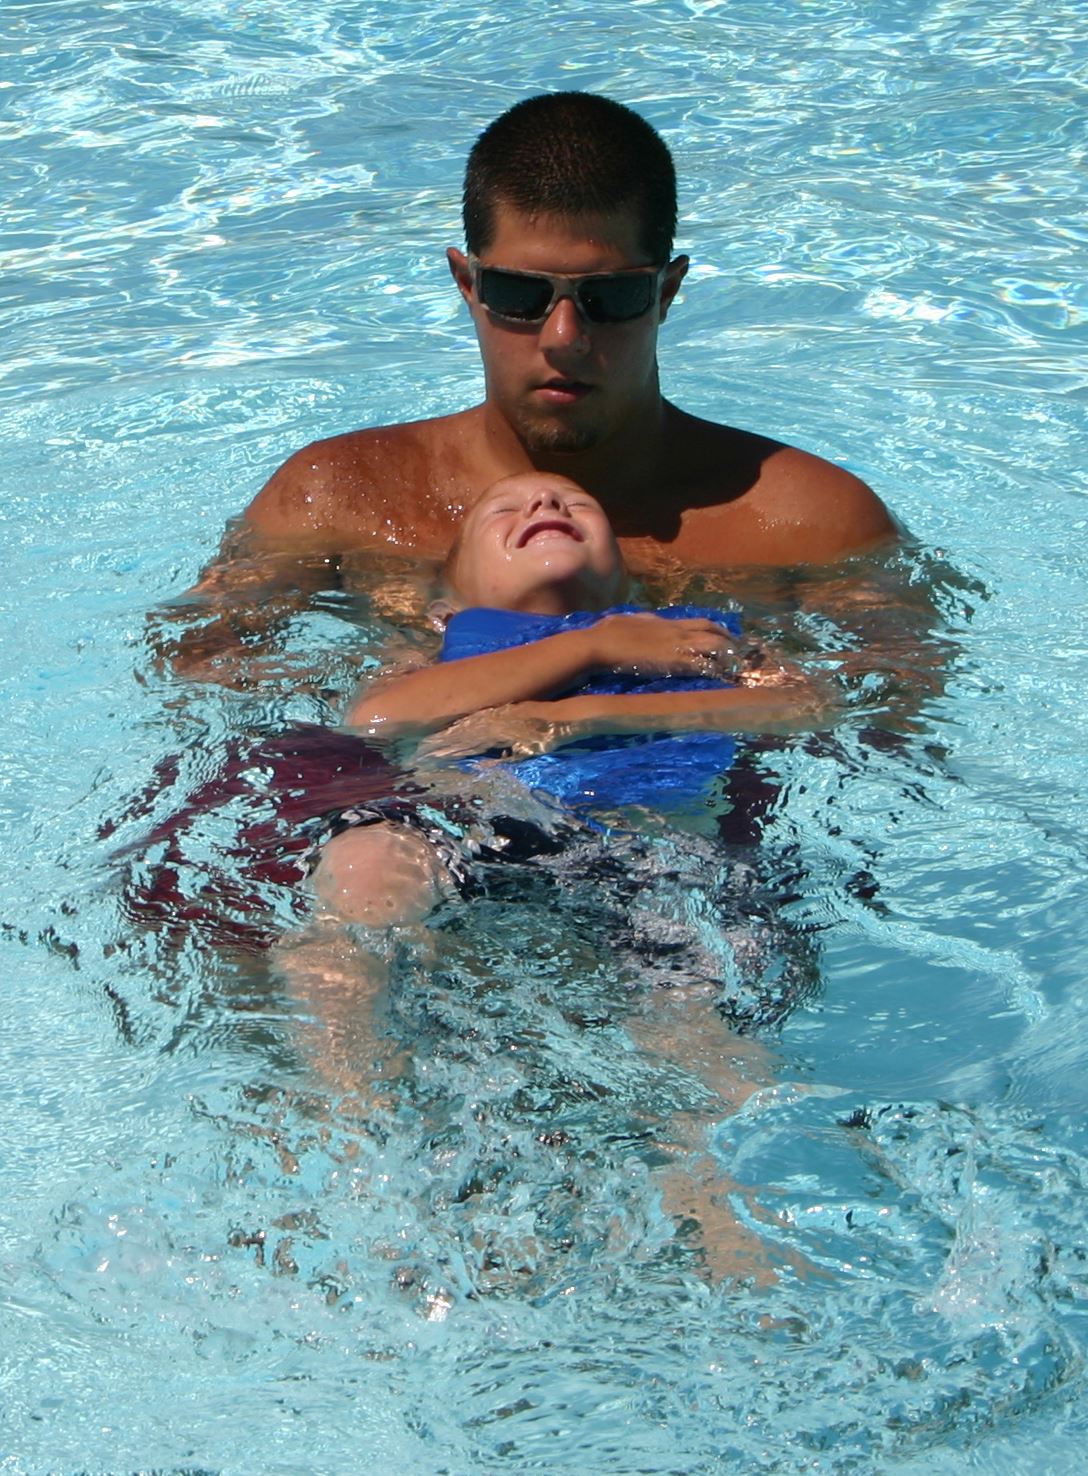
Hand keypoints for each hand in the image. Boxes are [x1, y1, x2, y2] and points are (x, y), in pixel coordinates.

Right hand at [588, 613, 741, 678]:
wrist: (600, 644)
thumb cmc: (606, 633)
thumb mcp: (629, 621)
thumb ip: (642, 623)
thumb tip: (644, 623)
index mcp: (665, 622)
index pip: (699, 622)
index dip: (715, 628)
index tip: (724, 635)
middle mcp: (676, 631)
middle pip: (711, 629)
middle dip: (728, 638)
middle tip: (739, 649)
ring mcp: (676, 645)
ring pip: (713, 644)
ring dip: (727, 653)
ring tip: (737, 664)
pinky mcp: (674, 662)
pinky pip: (702, 664)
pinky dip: (714, 669)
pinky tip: (722, 675)